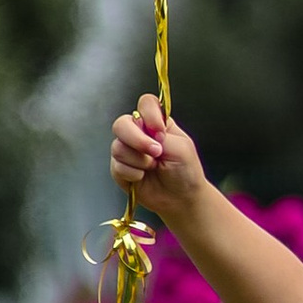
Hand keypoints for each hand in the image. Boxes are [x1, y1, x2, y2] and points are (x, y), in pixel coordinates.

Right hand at [109, 94, 205, 222]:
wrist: (180, 198)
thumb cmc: (185, 171)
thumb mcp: (181, 148)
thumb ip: (162, 135)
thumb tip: (145, 133)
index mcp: (156, 123)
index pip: (145, 104)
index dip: (149, 114)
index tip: (160, 131)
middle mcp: (139, 133)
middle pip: (122, 123)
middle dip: (137, 139)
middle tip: (156, 152)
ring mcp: (127, 150)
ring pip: (118, 147)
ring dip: (138, 160)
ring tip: (153, 167)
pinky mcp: (119, 169)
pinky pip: (117, 166)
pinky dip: (133, 173)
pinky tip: (143, 177)